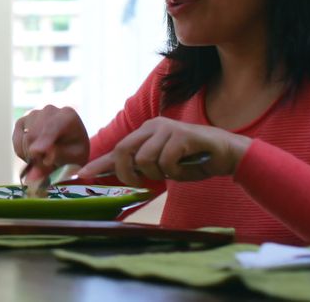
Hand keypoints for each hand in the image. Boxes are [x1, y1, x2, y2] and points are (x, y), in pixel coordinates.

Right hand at [13, 105, 89, 180]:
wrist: (68, 143)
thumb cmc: (75, 150)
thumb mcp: (75, 156)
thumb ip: (60, 156)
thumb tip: (44, 158)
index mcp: (67, 115)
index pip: (51, 126)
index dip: (42, 139)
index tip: (35, 152)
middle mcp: (49, 110)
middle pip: (34, 134)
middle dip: (37, 155)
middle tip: (46, 166)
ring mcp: (34, 114)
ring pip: (24, 139)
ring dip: (31, 155)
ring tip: (43, 160)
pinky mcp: (22, 121)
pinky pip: (16, 139)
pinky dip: (21, 151)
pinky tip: (32, 155)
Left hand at [77, 117, 249, 186]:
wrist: (228, 153)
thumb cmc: (194, 161)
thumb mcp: (163, 165)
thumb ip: (142, 168)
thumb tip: (119, 177)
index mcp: (146, 132)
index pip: (117, 149)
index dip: (98, 163)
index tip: (81, 175)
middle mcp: (153, 127)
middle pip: (123, 151)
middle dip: (127, 172)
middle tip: (140, 183)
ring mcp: (167, 129)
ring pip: (144, 159)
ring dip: (157, 174)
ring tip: (173, 172)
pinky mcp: (181, 135)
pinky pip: (165, 161)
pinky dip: (173, 171)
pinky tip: (185, 167)